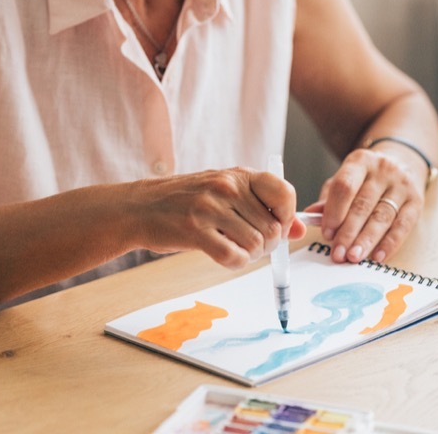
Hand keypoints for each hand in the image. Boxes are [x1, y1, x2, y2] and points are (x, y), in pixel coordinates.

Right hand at [135, 168, 306, 268]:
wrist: (138, 208)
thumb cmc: (184, 201)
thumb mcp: (224, 193)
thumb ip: (262, 207)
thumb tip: (298, 229)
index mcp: (237, 175)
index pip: (284, 193)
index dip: (287, 216)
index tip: (275, 225)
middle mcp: (225, 187)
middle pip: (272, 228)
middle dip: (266, 245)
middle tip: (249, 245)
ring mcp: (209, 207)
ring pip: (256, 245)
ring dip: (249, 256)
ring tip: (232, 248)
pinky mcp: (194, 230)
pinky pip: (234, 257)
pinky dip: (234, 263)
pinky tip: (222, 255)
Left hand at [307, 147, 424, 263]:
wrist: (403, 162)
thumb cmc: (366, 177)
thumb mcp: (347, 179)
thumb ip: (330, 198)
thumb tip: (310, 216)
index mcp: (360, 161)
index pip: (344, 186)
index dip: (334, 212)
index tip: (327, 233)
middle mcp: (383, 170)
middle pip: (363, 205)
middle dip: (348, 232)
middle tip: (338, 253)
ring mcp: (402, 185)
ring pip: (382, 217)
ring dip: (366, 241)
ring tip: (354, 257)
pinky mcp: (417, 201)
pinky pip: (403, 225)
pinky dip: (390, 243)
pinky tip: (377, 256)